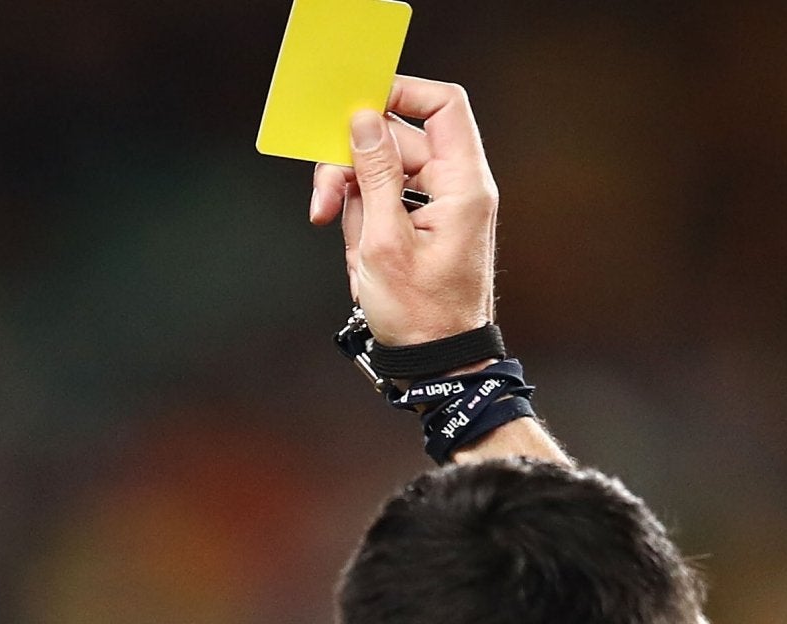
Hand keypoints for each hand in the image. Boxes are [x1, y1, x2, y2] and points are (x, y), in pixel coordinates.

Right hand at [307, 76, 497, 346]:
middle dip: (353, 166)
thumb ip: (374, 173)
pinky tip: (360, 263)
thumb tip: (364, 121)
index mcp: (463, 184)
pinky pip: (382, 206)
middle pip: (397, 142)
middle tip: (324, 200)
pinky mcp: (420, 228)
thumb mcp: (384, 241)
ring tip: (351, 251)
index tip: (359, 104)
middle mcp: (455, 188)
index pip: (442, 106)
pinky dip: (362, 229)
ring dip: (353, 206)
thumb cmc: (421, 316)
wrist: (437, 367)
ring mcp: (438, 209)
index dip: (402, 93)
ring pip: (382, 175)